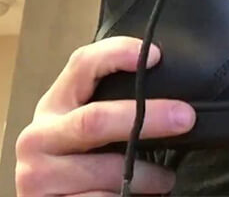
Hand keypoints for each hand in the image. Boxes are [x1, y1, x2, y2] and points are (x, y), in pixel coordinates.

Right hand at [15, 37, 195, 195]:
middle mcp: (38, 137)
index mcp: (54, 106)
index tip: (155, 56)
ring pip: (108, 171)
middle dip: (148, 118)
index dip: (117, 54)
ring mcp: (37, 175)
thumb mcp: (91, 128)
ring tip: (165, 179)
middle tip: (185, 118)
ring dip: (147, 175)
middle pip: (96, 120)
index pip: (82, 65)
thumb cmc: (82, 160)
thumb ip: (118, 107)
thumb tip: (173, 99)